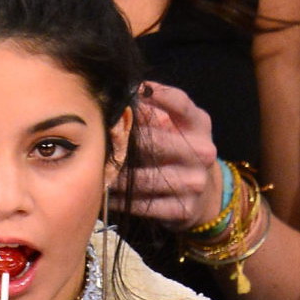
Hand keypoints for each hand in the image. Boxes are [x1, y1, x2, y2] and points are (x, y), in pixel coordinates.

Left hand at [112, 82, 220, 229]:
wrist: (205, 194)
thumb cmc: (179, 151)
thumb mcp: (178, 126)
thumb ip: (155, 109)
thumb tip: (122, 92)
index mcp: (200, 124)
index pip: (180, 104)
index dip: (156, 96)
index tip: (132, 91)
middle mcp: (202, 152)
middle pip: (156, 142)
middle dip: (124, 141)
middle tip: (98, 139)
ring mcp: (194, 182)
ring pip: (145, 178)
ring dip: (116, 176)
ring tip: (95, 172)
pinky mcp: (184, 208)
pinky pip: (144, 205)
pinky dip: (121, 201)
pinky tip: (105, 195)